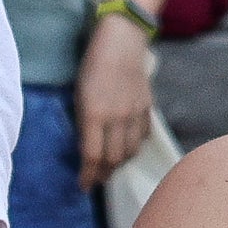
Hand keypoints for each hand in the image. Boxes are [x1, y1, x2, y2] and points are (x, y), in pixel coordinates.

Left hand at [74, 15, 154, 189]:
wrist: (122, 42)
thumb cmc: (93, 65)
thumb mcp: (80, 95)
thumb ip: (84, 123)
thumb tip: (86, 147)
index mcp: (95, 114)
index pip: (92, 156)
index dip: (88, 175)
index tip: (83, 186)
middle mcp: (117, 118)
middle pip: (114, 159)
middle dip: (104, 173)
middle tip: (96, 179)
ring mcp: (135, 114)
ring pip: (130, 151)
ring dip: (120, 163)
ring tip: (111, 166)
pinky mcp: (147, 108)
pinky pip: (142, 136)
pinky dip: (134, 146)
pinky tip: (127, 146)